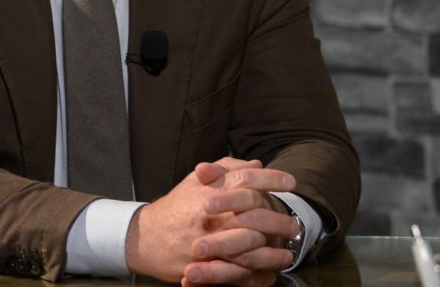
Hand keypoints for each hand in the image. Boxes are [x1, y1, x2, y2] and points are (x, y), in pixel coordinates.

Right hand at [125, 158, 299, 284]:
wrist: (145, 238)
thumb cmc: (175, 208)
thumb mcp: (194, 181)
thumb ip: (225, 169)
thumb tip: (255, 164)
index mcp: (208, 191)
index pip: (247, 179)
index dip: (272, 179)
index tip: (291, 182)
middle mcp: (210, 215)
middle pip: (254, 214)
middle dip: (279, 219)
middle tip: (295, 224)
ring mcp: (208, 241)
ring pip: (250, 247)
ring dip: (273, 251)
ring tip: (288, 251)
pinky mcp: (205, 265)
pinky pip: (237, 272)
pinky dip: (257, 274)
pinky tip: (270, 273)